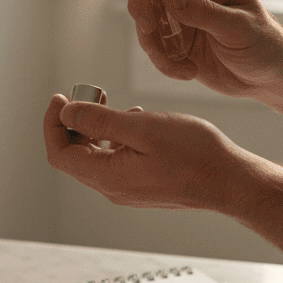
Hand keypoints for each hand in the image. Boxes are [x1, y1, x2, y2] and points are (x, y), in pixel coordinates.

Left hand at [43, 93, 252, 210]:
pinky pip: (117, 161)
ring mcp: (129, 189)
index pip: (60, 154)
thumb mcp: (142, 127)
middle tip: (90, 93)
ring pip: (97, 157)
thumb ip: (100, 121)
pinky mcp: (144, 185)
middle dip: (74, 122)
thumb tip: (67, 113)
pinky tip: (135, 120)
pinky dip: (115, 138)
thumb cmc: (193, 153)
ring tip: (111, 103)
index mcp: (107, 177)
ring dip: (96, 128)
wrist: (229, 181)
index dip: (53, 124)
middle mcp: (113, 188)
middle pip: (76, 156)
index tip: (61, 97)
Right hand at [130, 0, 282, 98]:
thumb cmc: (264, 44)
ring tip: (181, 64)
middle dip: (141, 2)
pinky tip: (188, 71)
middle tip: (148, 27)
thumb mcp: (239, 28)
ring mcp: (180, 15)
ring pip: (145, 16)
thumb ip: (204, 12)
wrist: (266, 76)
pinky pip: (153, 44)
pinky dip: (162, 61)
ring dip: (152, 41)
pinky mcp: (174, 40)